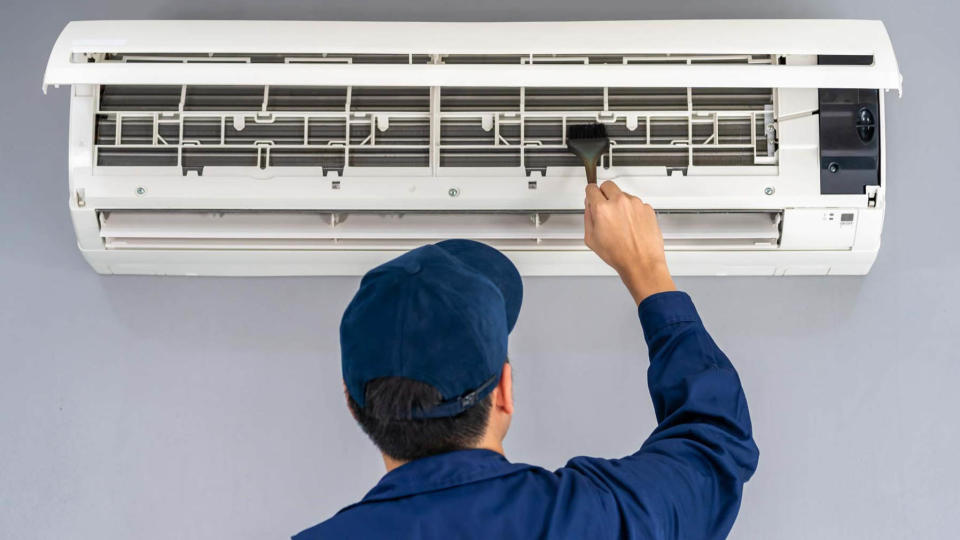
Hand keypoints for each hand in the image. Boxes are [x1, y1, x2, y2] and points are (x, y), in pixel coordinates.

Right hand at [584, 181, 676, 304]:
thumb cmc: (619, 255)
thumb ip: (588, 218)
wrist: (641, 262)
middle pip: (608, 185)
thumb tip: (589, 207)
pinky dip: (633, 211)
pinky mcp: (647, 208)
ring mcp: (635, 204)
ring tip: (621, 223)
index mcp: (603, 209)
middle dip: (604, 193)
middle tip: (605, 206)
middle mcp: (619, 202)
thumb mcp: (591, 239)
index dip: (590, 193)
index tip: (591, 195)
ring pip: (623, 195)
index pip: (591, 189)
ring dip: (620, 203)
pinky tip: (631, 225)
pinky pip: (636, 204)